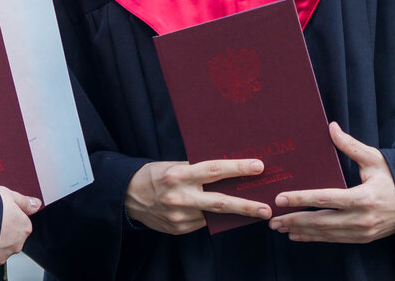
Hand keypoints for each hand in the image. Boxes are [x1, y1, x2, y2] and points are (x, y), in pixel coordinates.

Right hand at [0, 186, 39, 266]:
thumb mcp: (9, 196)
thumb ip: (24, 201)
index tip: (1, 212)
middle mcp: (17, 243)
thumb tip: (36, 204)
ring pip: (1, 246)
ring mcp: (4, 254)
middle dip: (3, 229)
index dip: (10, 214)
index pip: (22, 221)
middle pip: (12, 235)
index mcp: (24, 227)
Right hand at [124, 159, 271, 233]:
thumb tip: (226, 171)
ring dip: (233, 213)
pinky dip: (213, 217)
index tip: (258, 167)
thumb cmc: (153, 176)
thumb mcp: (172, 165)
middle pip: (219, 202)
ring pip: (213, 215)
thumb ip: (196, 169)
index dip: (238, 168)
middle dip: (246, 206)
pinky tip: (219, 213)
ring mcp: (180, 217)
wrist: (127, 198)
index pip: (214, 170)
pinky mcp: (179, 229)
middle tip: (266, 209)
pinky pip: (202, 222)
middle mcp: (180, 197)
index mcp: (179, 175)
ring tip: (253, 210)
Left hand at [269, 122, 394, 242]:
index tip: (281, 198)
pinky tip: (299, 235)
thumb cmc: (394, 177)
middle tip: (272, 218)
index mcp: (364, 197)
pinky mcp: (363, 238)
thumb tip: (331, 127)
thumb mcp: (375, 159)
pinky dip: (315, 238)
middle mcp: (362, 218)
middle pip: (321, 221)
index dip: (301, 199)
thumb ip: (350, 145)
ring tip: (280, 227)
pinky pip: (334, 240)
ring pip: (326, 234)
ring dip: (301, 231)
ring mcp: (363, 231)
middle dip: (294, 220)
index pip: (326, 199)